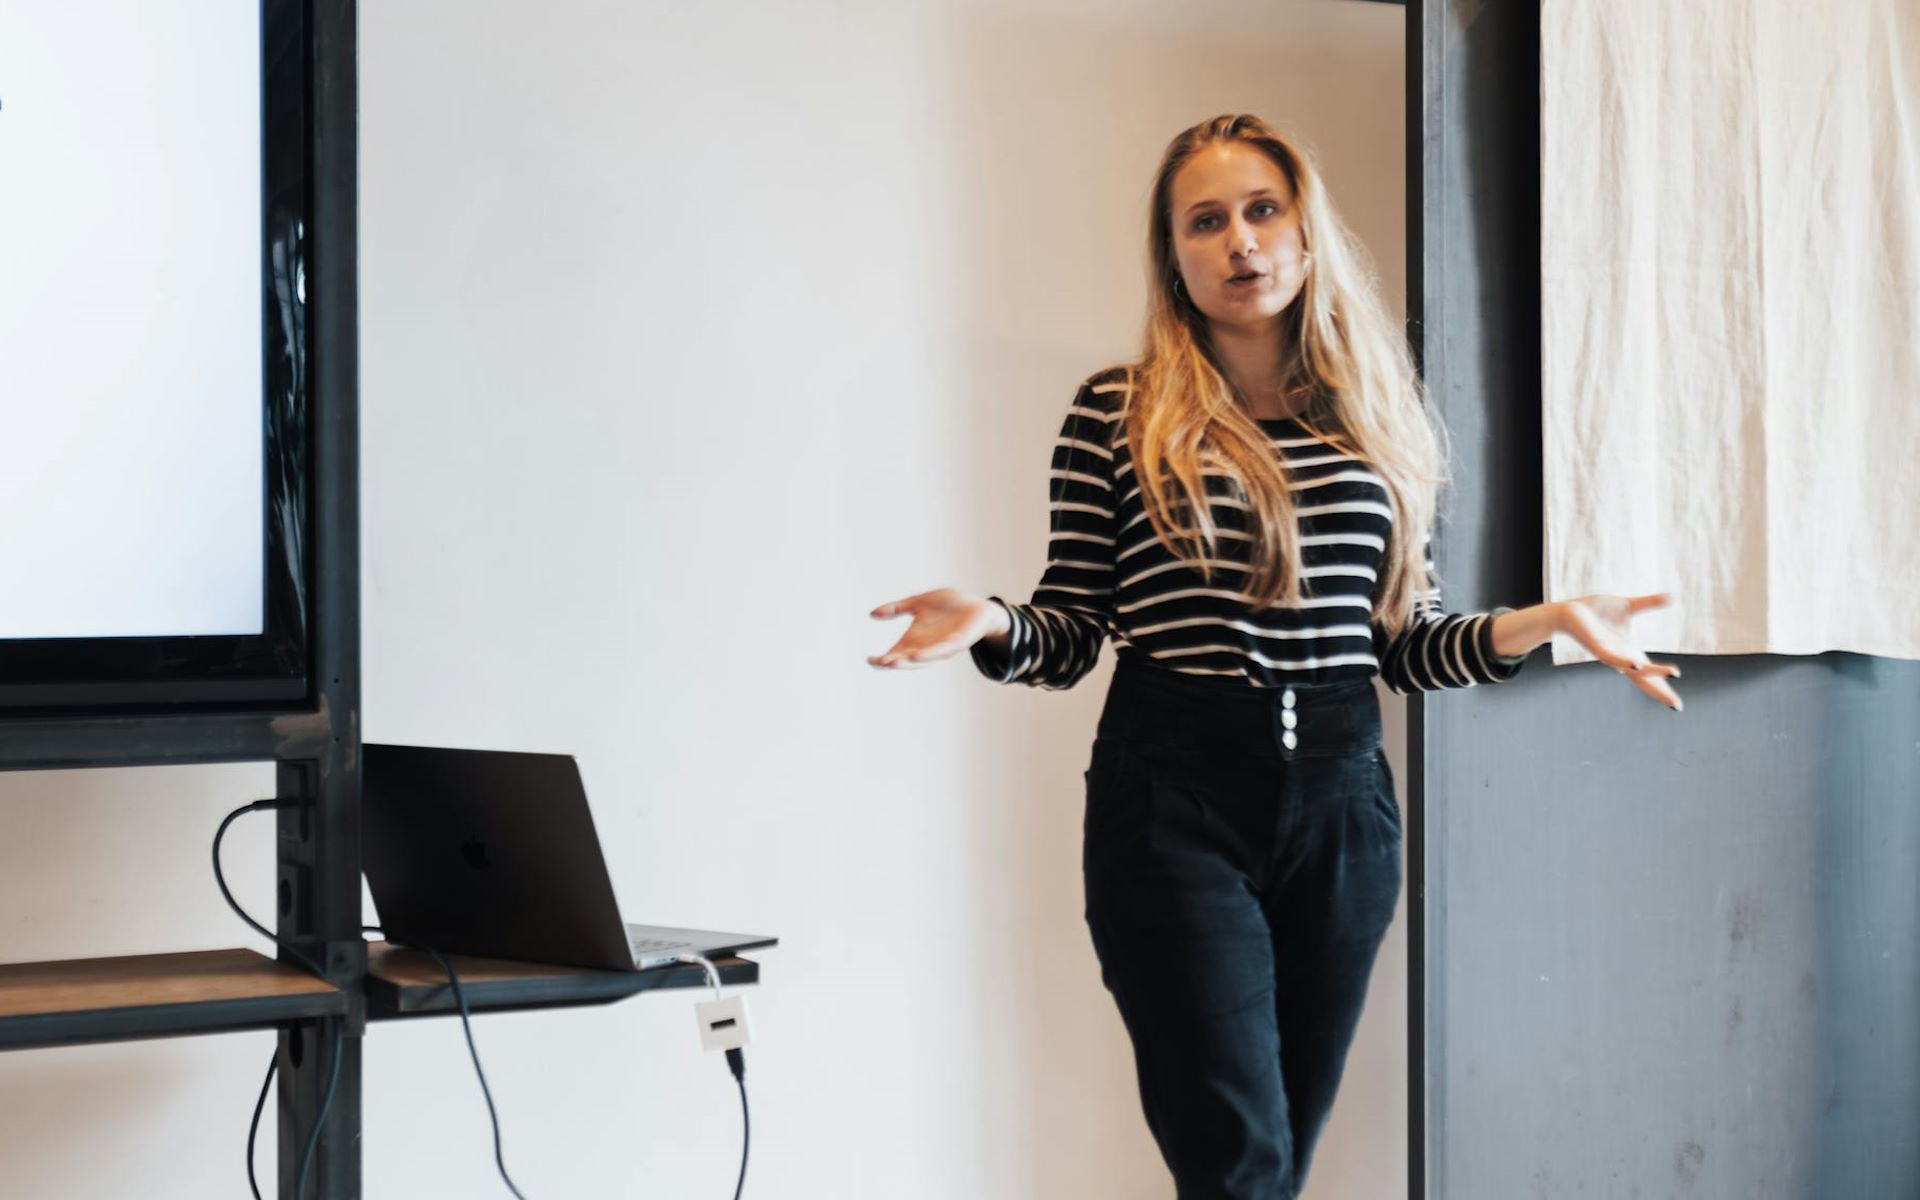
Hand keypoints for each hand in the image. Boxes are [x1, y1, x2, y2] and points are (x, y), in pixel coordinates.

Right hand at [868, 589, 1007, 668]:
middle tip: (879, 663)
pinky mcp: (957, 643)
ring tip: (893, 662)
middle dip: (893, 662)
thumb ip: (897, 608)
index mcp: (916, 640)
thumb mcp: (918, 603)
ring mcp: (942, 647)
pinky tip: (917, 654)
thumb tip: (872, 614)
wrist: (978, 607)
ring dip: (908, 661)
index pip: (896, 653)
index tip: (869, 660)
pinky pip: (941, 651)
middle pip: (907, 659)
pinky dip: (929, 654)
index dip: (883, 659)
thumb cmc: (950, 606)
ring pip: (923, 659)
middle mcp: (927, 646)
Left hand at [1553, 592, 1683, 710]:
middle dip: (1660, 692)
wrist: (1568, 611)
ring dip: (1653, 671)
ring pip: (1633, 669)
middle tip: (1677, 706)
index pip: (1650, 672)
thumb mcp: (1628, 606)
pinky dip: (1625, 662)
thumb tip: (1674, 597)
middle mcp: (1621, 657)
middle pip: (1644, 679)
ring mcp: (1609, 655)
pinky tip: (1637, 665)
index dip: (1663, 685)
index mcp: (1629, 651)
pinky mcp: (1597, 648)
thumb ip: (1649, 604)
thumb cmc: (1595, 611)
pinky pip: (1613, 658)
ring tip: (1674, 673)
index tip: (1677, 705)